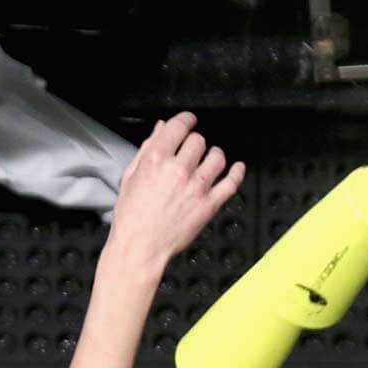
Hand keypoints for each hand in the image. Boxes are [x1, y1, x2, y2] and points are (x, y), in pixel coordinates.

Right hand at [108, 112, 244, 271]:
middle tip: (192, 150)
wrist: (139, 247)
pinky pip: (230, 183)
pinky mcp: (209, 204)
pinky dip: (237, 172)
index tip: (188, 121)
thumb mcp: (131, 176)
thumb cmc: (131, 216)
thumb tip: (159, 129)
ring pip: (217, 156)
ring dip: (214, 154)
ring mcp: (196, 187)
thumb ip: (147, 149)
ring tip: (210, 159)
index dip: (186, 120)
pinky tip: (237, 168)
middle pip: (198, 140)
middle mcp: (178, 170)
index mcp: (155, 160)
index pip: (178, 126)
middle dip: (195, 142)